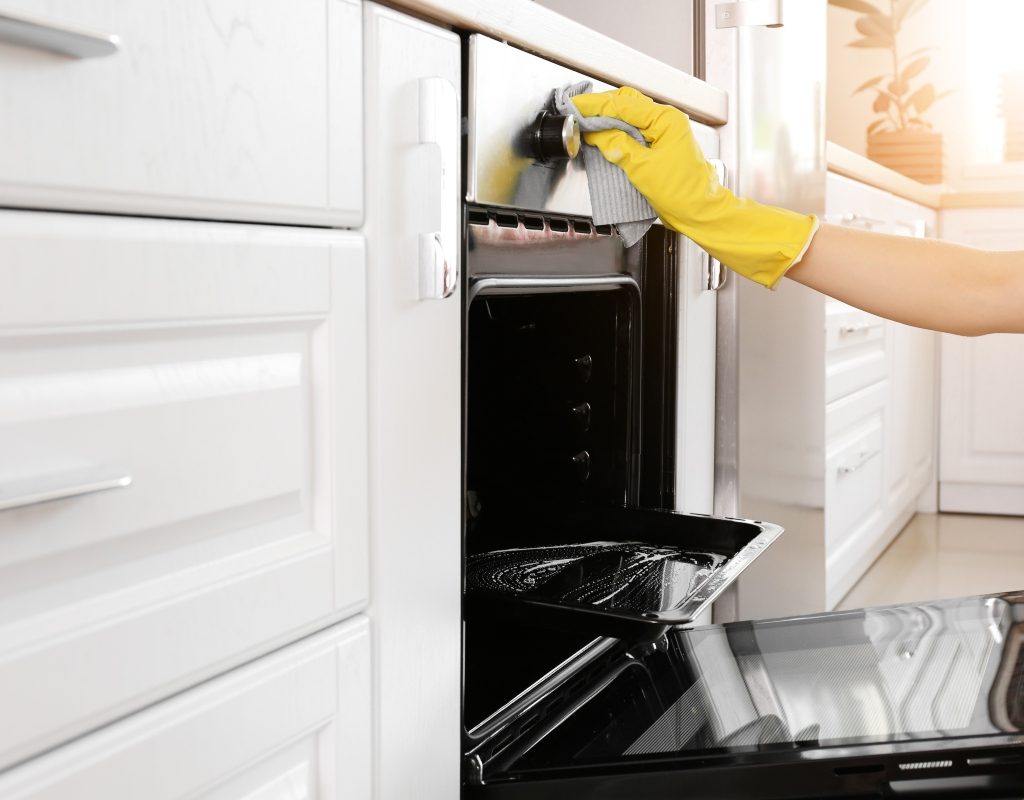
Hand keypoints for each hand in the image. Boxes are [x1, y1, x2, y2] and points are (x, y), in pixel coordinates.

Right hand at [574, 87, 817, 288]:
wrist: (700, 212)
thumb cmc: (684, 193)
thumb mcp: (643, 169)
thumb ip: (619, 147)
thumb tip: (598, 134)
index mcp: (666, 121)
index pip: (624, 104)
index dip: (596, 105)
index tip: (577, 107)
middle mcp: (666, 122)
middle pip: (626, 104)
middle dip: (600, 108)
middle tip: (577, 114)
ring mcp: (663, 133)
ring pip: (628, 116)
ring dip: (607, 120)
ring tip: (586, 126)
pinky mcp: (658, 145)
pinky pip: (633, 131)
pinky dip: (616, 132)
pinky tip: (603, 138)